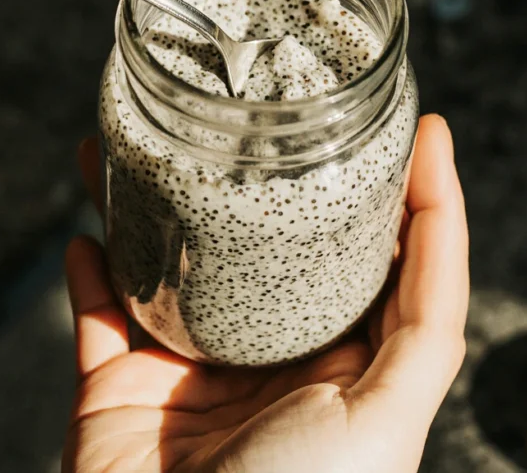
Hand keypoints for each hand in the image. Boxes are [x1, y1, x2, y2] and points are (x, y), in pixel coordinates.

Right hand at [63, 114, 468, 472]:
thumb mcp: (391, 416)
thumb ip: (427, 328)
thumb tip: (439, 214)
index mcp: (345, 360)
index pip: (385, 259)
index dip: (408, 190)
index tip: (416, 121)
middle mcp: (273, 354)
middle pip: (270, 243)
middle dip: (258, 179)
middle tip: (259, 110)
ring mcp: (193, 370)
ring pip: (175, 262)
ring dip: (155, 206)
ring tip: (143, 145)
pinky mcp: (121, 389)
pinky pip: (102, 312)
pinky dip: (93, 270)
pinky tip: (88, 225)